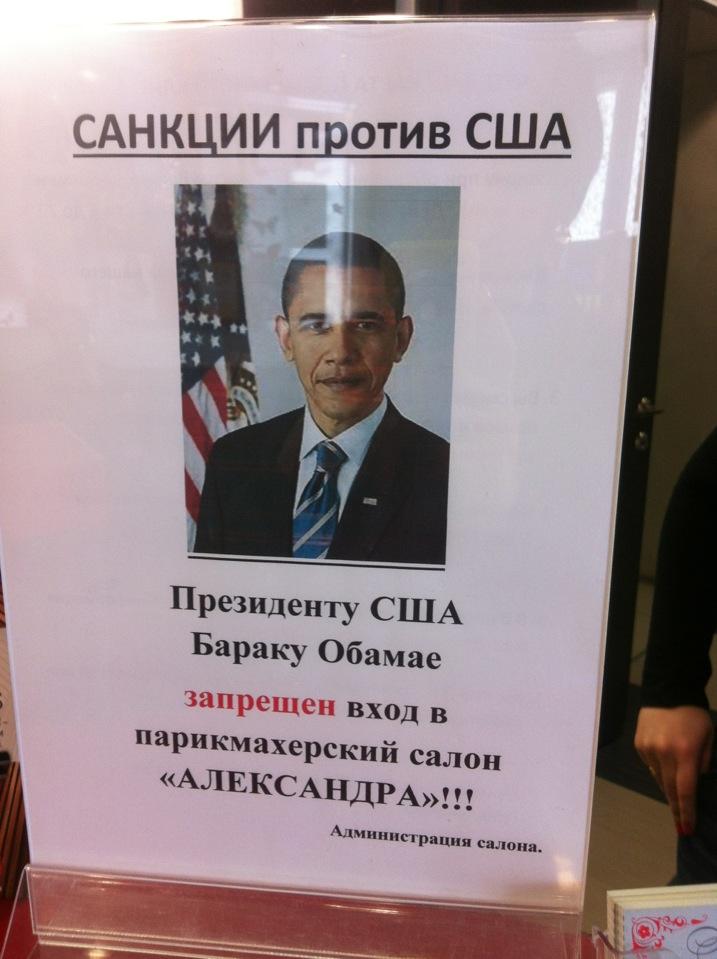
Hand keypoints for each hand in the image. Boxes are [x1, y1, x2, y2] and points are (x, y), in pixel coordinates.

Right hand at [635, 706, 713, 835]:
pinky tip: (665, 764)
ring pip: (659, 778)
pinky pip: (651, 765)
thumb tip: (695, 782)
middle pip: (669, 790)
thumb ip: (703, 762)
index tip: (687, 829)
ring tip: (676, 795)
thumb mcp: (709, 738)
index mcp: (685, 753)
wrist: (668, 689)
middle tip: (682, 826)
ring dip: (668, 788)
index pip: (685, 791)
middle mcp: (664, 753)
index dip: (687, 812)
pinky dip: (659, 770)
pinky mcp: (639, 744)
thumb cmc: (694, 715)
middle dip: (677, 809)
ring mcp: (648, 749)